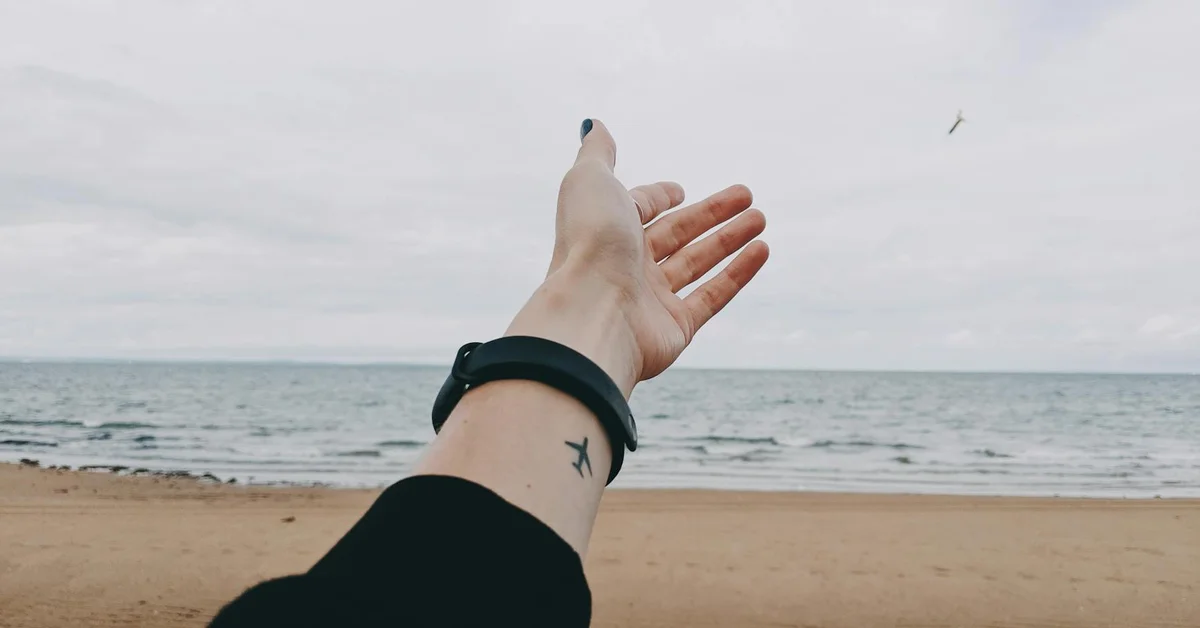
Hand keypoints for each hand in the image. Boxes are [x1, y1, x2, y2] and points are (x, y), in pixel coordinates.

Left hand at [506, 119, 768, 394]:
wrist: (593, 312)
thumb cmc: (588, 242)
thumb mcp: (590, 181)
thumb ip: (597, 153)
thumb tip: (593, 124)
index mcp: (605, 229)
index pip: (638, 209)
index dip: (659, 197)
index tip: (679, 190)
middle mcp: (626, 264)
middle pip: (676, 233)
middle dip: (711, 212)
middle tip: (747, 195)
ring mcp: (651, 298)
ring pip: (698, 262)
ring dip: (730, 238)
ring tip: (761, 218)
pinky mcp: (675, 327)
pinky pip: (713, 296)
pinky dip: (738, 273)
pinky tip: (762, 250)